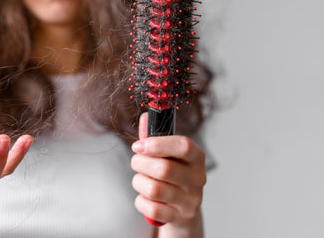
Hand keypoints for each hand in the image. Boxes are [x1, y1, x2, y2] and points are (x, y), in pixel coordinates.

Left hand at [130, 113, 205, 227]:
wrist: (182, 209)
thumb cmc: (172, 174)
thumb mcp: (166, 154)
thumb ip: (154, 135)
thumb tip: (146, 116)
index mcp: (196, 157)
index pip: (183, 146)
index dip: (157, 144)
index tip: (138, 145)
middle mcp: (198, 179)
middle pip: (164, 169)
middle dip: (140, 163)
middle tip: (136, 162)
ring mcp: (190, 200)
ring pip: (154, 189)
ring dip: (139, 182)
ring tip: (141, 180)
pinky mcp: (180, 217)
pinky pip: (151, 209)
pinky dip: (141, 202)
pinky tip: (145, 197)